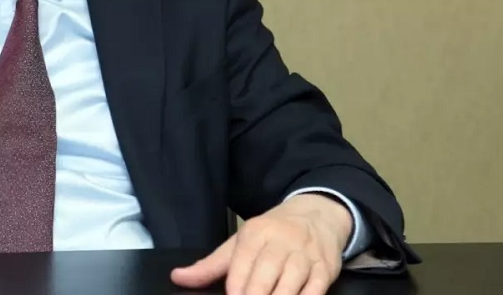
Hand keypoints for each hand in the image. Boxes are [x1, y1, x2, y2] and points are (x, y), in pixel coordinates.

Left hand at [170, 193, 351, 294]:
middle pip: (265, 276)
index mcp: (255, 234)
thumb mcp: (240, 242)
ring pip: (290, 286)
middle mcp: (281, 242)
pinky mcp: (325, 270)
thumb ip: (210, 265)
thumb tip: (177, 277)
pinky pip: (314, 292)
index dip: (236, 289)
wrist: (316, 215)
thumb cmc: (272, 234)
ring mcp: (305, 256)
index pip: (241, 265)